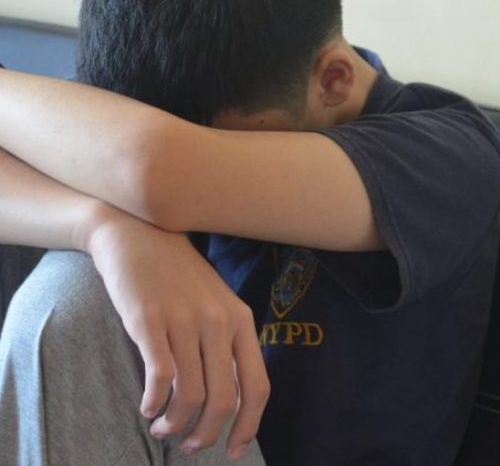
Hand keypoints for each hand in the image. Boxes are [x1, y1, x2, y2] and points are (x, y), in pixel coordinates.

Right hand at [86, 208, 269, 458]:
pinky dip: (153, 404)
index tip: (232, 451)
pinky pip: (160, 378)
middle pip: (224, 400)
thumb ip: (226, 342)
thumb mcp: (216, 302)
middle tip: (188, 445)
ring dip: (176, 424)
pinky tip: (146, 407)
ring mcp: (184, 319)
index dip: (248, 427)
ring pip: (191, 395)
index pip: (257, 387)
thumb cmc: (179, 274)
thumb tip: (228, 399)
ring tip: (162, 428)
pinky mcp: (150, 319)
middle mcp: (218, 321)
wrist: (140, 234)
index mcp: (241, 320)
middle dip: (206, 435)